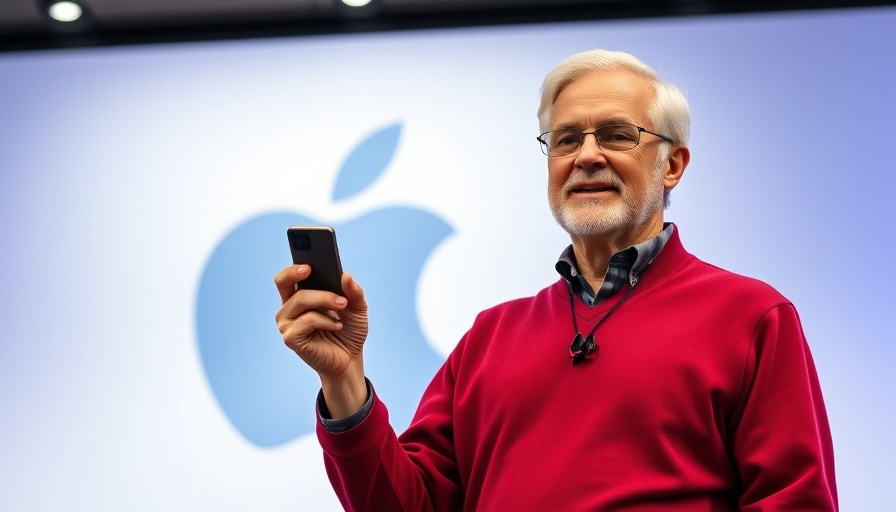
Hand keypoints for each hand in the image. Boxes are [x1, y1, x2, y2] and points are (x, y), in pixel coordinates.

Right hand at [274, 265, 368, 416]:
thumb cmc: (349, 330)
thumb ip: (354, 291)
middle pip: (284, 281)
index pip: (288, 275)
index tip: (307, 259)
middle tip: (313, 270)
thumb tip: (346, 275)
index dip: (293, 265)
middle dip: (299, 274)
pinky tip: (337, 324)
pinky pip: (306, 320)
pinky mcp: (290, 338)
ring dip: (325, 300)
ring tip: (342, 306)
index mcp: (300, 295)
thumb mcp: (358, 307)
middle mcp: (289, 307)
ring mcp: (287, 323)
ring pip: (301, 299)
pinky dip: (325, 320)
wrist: (350, 359)